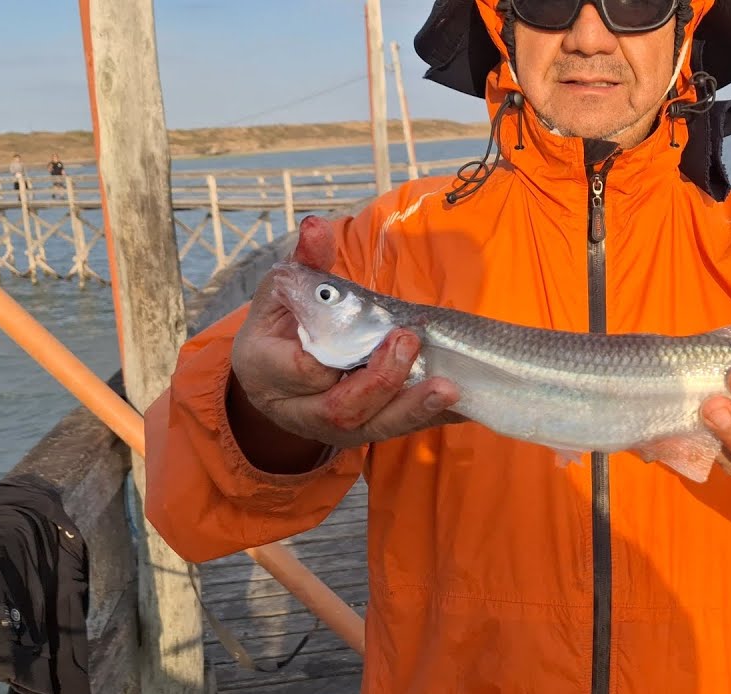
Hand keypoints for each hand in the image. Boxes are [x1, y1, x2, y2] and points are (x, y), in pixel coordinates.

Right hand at [226, 219, 460, 472]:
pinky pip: (401, 429)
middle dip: (380, 380)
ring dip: (413, 408)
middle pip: (342, 410)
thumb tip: (316, 226)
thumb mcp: (284, 292)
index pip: (303, 371)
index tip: (359, 334)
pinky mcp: (367, 431)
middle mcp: (300, 409)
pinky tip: (463, 403)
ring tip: (449, 388)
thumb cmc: (282, 327)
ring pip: (375, 428)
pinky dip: (434, 417)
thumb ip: (305, 263)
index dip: (331, 359)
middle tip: (408, 341)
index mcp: (268, 372)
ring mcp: (336, 427)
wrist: (274, 378)